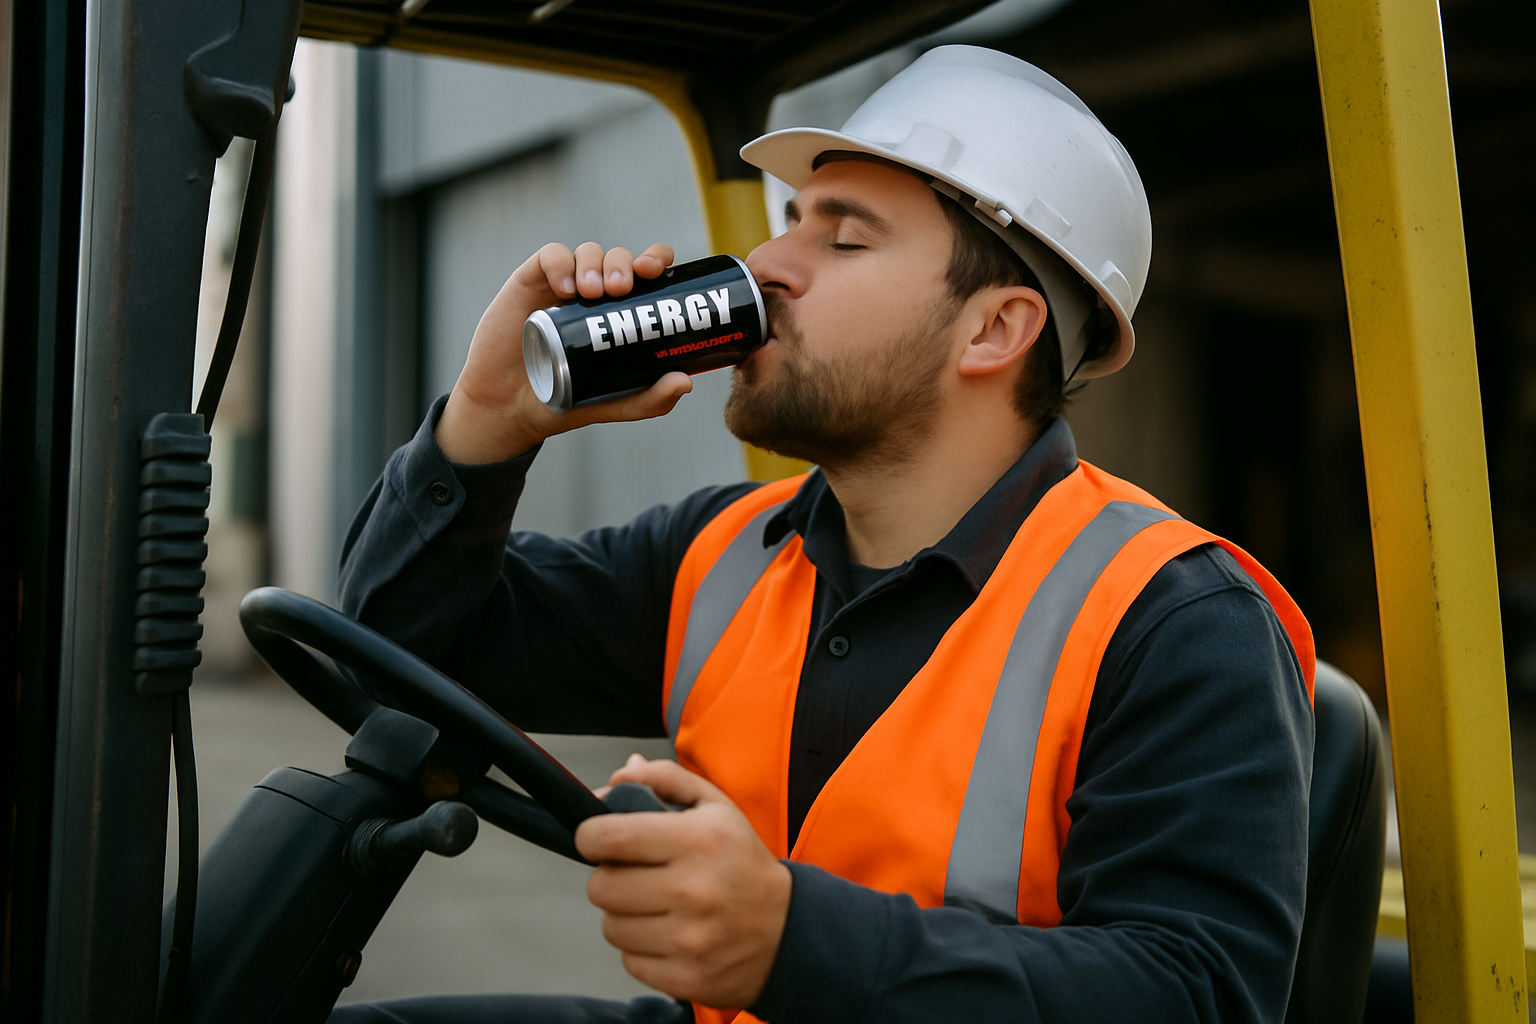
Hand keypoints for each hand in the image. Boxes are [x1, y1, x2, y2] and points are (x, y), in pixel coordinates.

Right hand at [435, 241, 692, 463]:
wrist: (510, 408)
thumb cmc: (565, 400)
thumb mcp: (615, 403)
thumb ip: (650, 399)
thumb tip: (686, 382)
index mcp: (621, 310)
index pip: (646, 271)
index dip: (657, 260)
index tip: (656, 272)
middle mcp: (595, 291)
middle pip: (620, 257)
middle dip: (625, 263)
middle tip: (622, 287)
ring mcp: (563, 285)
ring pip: (588, 251)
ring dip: (596, 263)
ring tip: (592, 292)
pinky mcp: (531, 282)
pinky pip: (550, 256)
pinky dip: (561, 264)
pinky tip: (566, 288)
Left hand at [577, 755, 791, 1008]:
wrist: (787, 929)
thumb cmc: (742, 861)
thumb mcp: (715, 805)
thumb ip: (664, 779)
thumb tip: (618, 775)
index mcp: (697, 839)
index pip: (609, 837)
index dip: (590, 836)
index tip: (598, 838)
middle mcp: (692, 890)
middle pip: (600, 887)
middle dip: (610, 877)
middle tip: (637, 874)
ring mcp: (689, 940)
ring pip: (610, 927)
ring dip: (625, 915)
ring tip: (657, 906)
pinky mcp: (685, 978)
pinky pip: (628, 961)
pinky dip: (641, 948)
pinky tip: (669, 934)